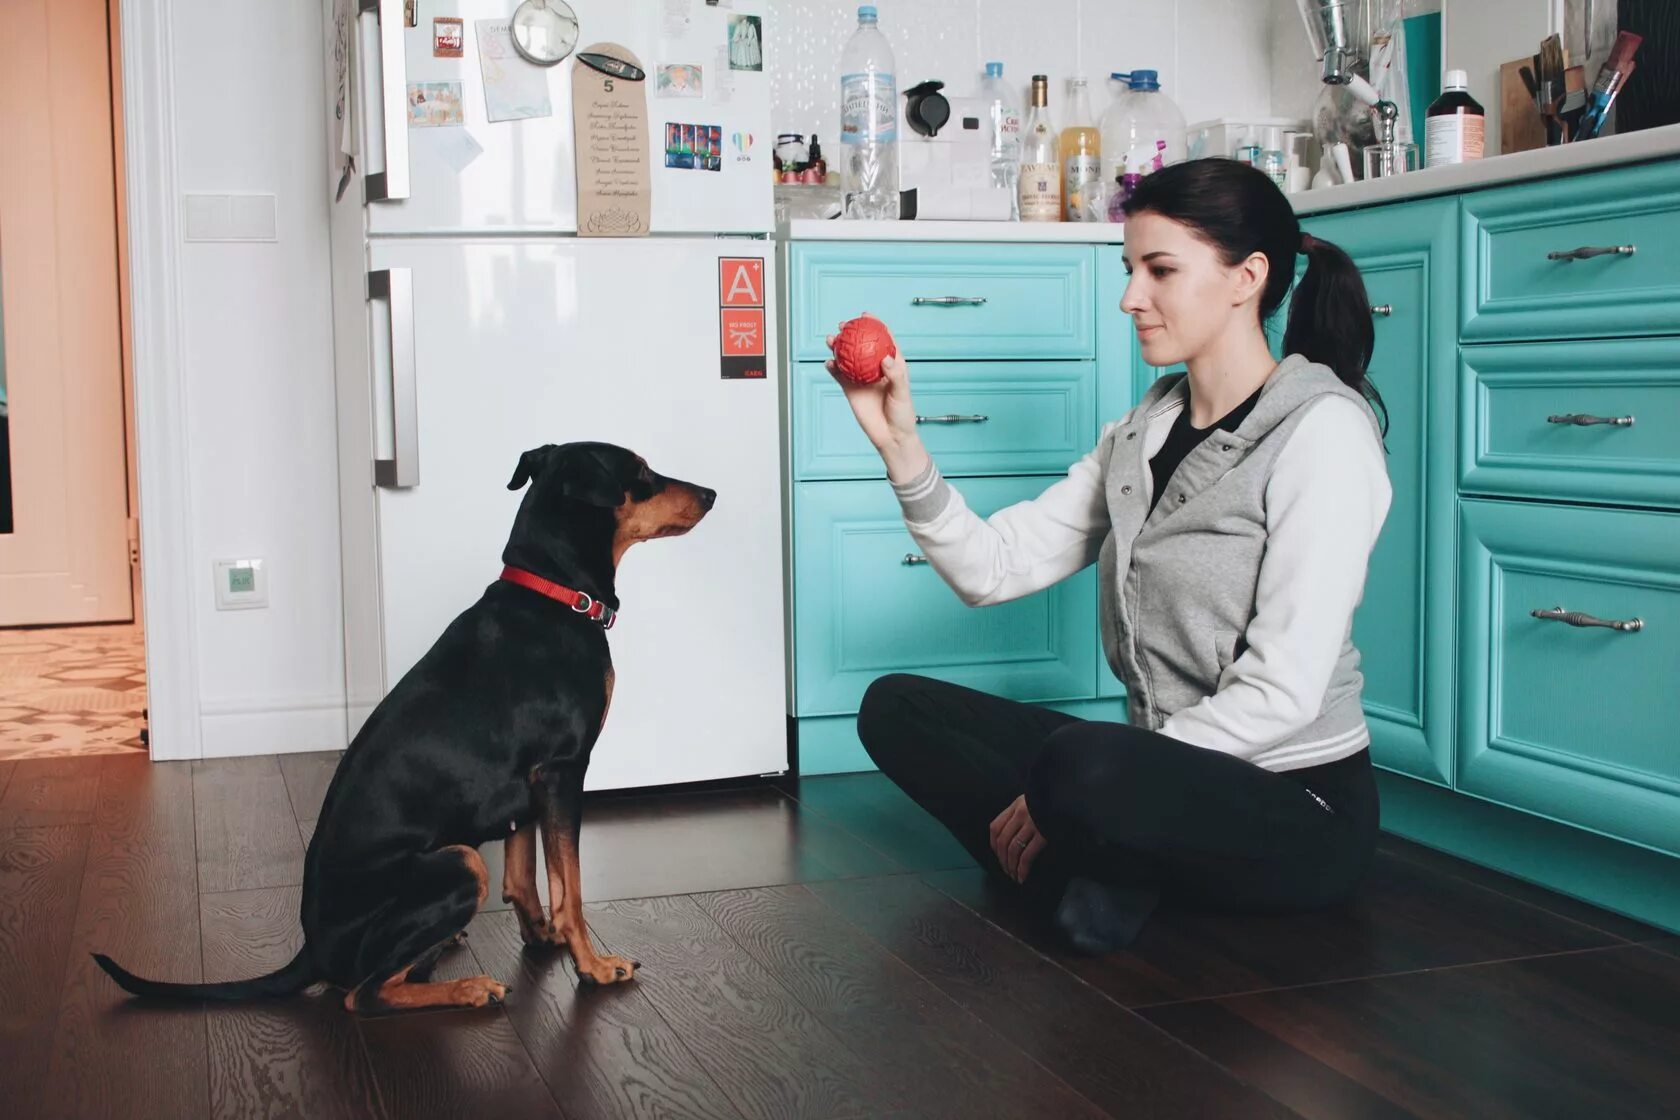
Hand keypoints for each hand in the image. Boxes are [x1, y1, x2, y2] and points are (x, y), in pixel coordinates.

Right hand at [825, 315, 928, 480]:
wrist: (891, 436)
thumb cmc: (902, 414)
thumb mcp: (902, 393)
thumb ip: (894, 375)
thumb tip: (884, 358)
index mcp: (891, 364)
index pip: (883, 339)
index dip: (874, 325)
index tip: (865, 316)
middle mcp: (874, 368)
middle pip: (860, 345)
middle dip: (851, 333)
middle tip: (843, 325)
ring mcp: (861, 378)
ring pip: (847, 358)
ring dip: (837, 348)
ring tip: (830, 340)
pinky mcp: (851, 390)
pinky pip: (839, 376)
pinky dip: (833, 368)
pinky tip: (828, 363)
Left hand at [989, 795, 1046, 883]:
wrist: (1069, 799)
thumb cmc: (1052, 802)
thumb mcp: (1032, 802)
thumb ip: (1020, 814)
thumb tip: (1010, 835)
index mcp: (1016, 805)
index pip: (995, 827)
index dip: (994, 845)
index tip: (998, 856)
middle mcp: (1020, 814)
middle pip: (1003, 841)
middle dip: (1003, 859)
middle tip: (1007, 871)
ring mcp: (1032, 824)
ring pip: (1013, 849)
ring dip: (1011, 866)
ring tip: (1014, 876)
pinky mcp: (1043, 835)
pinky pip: (1027, 855)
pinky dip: (1022, 868)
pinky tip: (1022, 876)